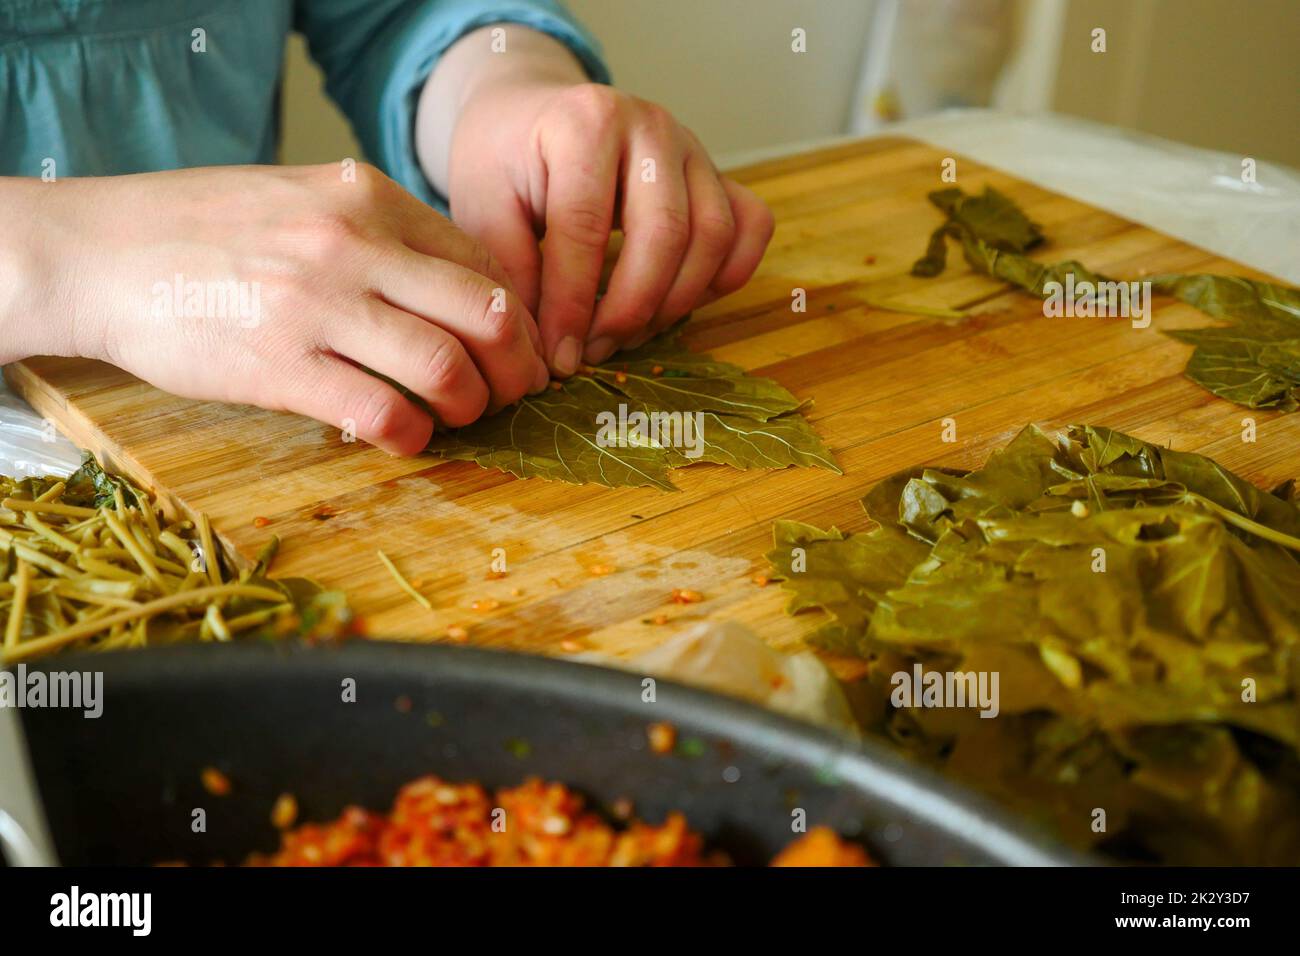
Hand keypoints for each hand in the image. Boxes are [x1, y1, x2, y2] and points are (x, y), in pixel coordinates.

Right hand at [14, 164, 549, 453]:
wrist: (99, 253)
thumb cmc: (208, 231)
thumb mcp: (305, 200)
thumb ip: (383, 235)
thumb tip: (466, 295)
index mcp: (368, 198)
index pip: (485, 265)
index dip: (521, 322)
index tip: (522, 354)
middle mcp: (353, 244)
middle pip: (490, 315)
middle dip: (519, 369)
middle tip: (513, 396)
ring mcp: (317, 305)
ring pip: (447, 367)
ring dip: (472, 406)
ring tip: (457, 416)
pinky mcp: (280, 366)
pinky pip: (383, 412)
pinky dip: (413, 436)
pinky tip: (405, 438)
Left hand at [424, 30, 774, 375]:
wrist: (530, 115)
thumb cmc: (504, 161)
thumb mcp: (481, 206)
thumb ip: (512, 271)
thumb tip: (551, 348)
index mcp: (586, 123)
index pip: (587, 227)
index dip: (573, 303)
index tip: (560, 356)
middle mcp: (650, 127)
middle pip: (666, 232)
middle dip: (632, 309)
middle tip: (596, 351)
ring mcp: (693, 147)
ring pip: (714, 236)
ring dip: (676, 301)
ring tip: (628, 334)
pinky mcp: (717, 173)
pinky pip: (750, 227)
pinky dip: (725, 277)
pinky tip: (676, 302)